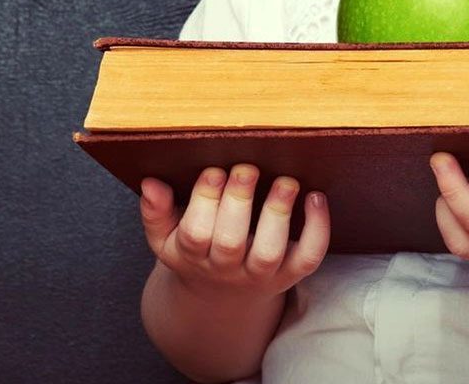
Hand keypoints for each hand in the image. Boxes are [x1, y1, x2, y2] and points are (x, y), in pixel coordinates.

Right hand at [140, 164, 330, 300]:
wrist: (220, 300)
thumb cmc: (193, 253)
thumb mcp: (165, 239)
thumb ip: (155, 212)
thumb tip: (151, 184)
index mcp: (192, 256)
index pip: (196, 233)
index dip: (204, 202)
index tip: (213, 171)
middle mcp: (226, 269)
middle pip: (230, 243)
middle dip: (238, 203)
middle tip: (246, 168)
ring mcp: (259, 275)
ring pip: (269, 252)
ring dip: (278, 215)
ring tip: (286, 182)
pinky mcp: (288, 275)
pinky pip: (307, 258)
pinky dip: (317, 231)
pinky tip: (316, 198)